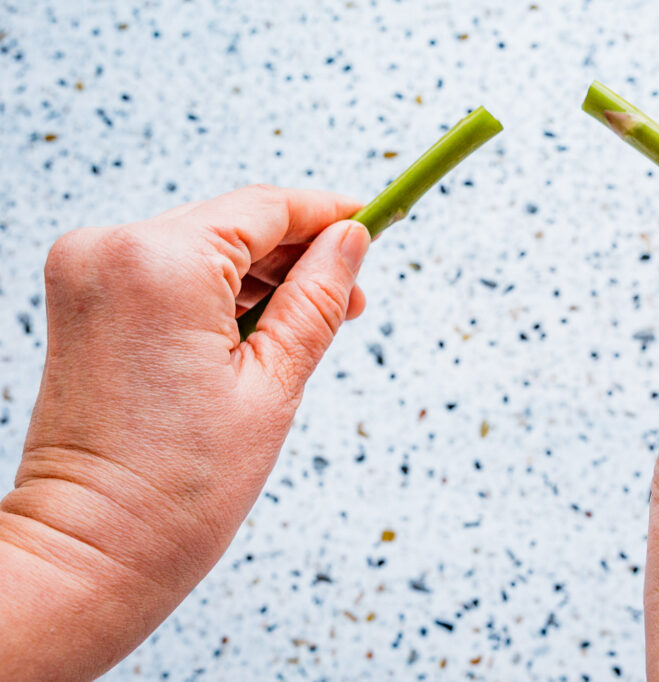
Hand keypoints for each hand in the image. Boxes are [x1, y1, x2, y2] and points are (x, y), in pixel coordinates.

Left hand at [0, 185, 369, 679]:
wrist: (91, 550)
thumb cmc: (178, 489)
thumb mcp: (275, 384)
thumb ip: (317, 298)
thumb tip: (351, 241)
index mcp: (161, 263)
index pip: (265, 208)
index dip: (327, 213)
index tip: (370, 221)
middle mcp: (111, 249)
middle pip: (232, 222)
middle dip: (297, 252)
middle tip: (351, 295)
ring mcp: (86, 272)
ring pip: (201, 244)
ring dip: (259, 273)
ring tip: (309, 321)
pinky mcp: (81, 298)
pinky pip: (167, 269)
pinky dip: (215, 289)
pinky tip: (257, 325)